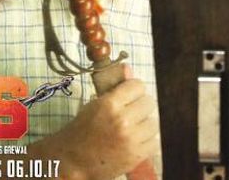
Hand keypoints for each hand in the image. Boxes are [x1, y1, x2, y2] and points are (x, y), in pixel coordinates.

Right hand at [29, 77, 159, 179]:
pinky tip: (134, 140)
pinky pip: (155, 141)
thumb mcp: (93, 105)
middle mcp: (122, 120)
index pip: (137, 86)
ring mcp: (132, 139)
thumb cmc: (81, 130)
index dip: (134, 89)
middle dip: (140, 106)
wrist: (73, 160)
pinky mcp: (137, 155)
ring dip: (144, 123)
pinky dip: (147, 139)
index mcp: (109, 104)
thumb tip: (128, 67)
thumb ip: (113, 88)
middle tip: (130, 111)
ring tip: (131, 127)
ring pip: (154, 122)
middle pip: (149, 103)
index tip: (129, 94)